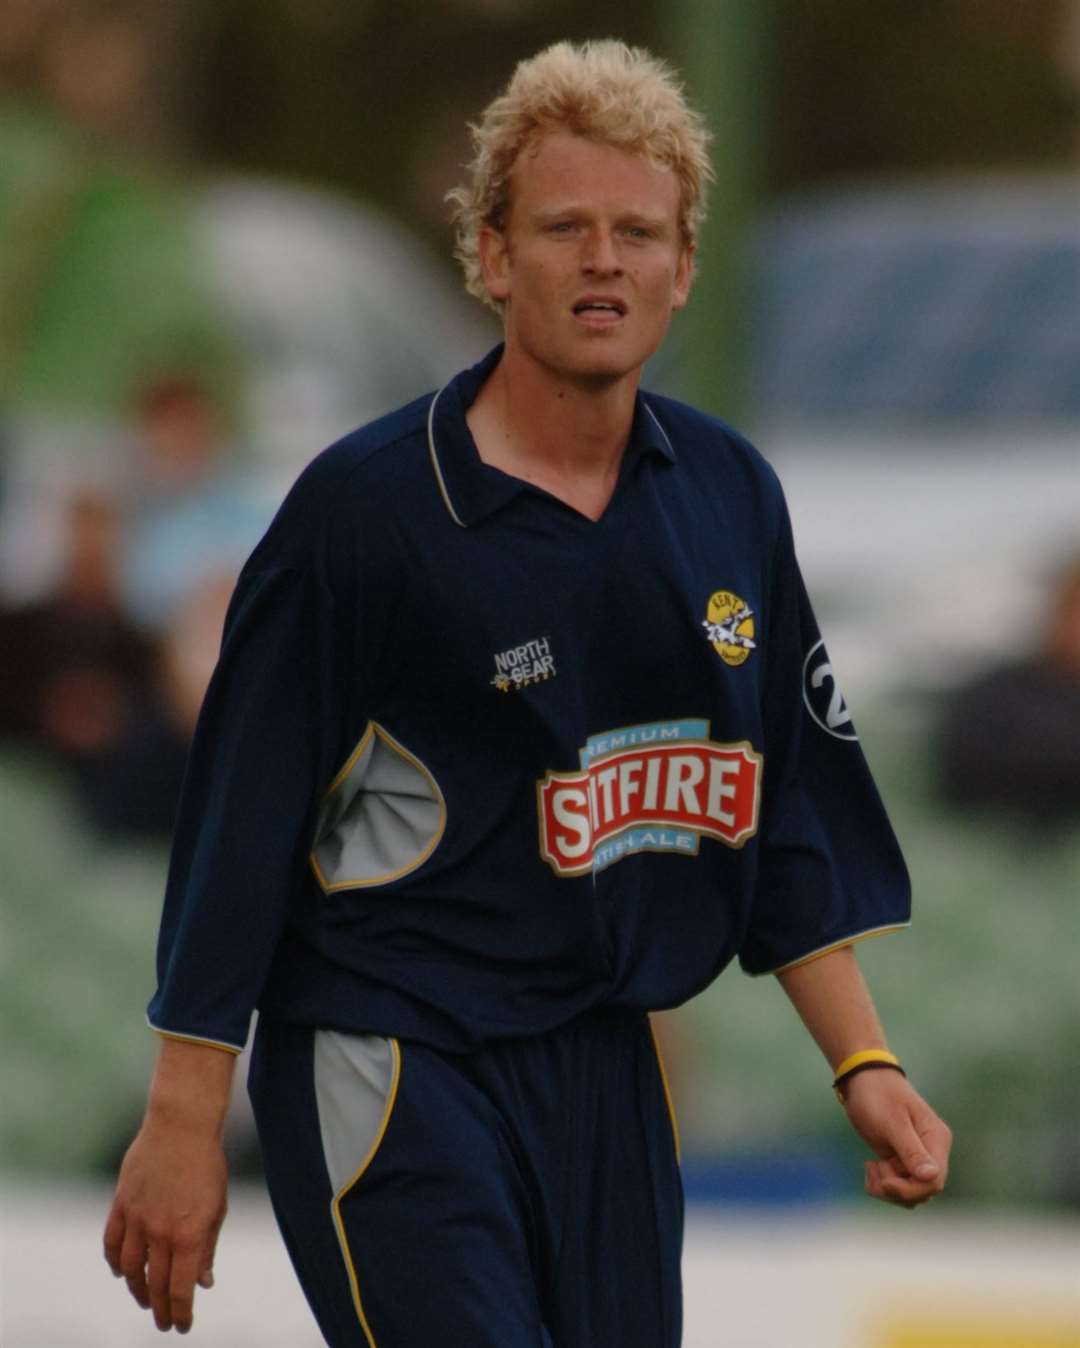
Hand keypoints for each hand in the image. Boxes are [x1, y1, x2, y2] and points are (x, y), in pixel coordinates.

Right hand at [103, 1118, 227, 1332]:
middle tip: (164, 1323)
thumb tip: (204, 1283)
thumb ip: (207, 1248)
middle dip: (160, 1309)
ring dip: (137, 1290)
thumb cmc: (207, 1165)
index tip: (183, 1326)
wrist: (182, 1125)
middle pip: (155, 1284)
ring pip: (131, 1269)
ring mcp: (138, 1218)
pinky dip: (115, 1262)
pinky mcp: (121, 1203)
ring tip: (145, 1301)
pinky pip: (112, 1242)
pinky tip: (122, 1273)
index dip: (181, 1312)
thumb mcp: (217, 1208)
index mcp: (189, 1234)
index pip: (180, 1288)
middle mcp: (160, 1231)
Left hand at [841, 1068, 951, 1208]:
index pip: (934, 1181)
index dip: (910, 1190)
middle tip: (874, 1169)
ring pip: (910, 1193)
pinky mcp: (901, 1160)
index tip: (885, 1182)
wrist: (861, 1078)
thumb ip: (911, 1150)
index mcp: (936, 1140)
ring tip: (870, 1166)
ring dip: (886, 1188)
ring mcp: (916, 1157)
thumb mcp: (893, 1122)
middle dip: (896, 1190)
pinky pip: (898, 1186)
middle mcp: (931, 1152)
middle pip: (923, 1191)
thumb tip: (932, 1177)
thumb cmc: (878, 1094)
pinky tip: (869, 1166)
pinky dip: (881, 1183)